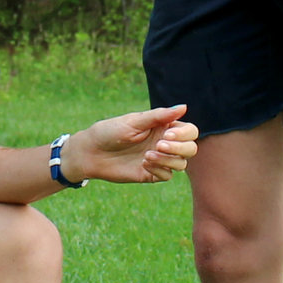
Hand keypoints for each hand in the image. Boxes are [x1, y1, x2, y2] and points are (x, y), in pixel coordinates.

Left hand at [68, 105, 197, 183]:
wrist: (91, 152)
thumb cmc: (110, 131)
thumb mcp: (134, 121)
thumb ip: (159, 116)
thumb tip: (183, 107)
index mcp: (163, 127)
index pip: (190, 131)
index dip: (184, 135)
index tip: (167, 135)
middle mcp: (164, 143)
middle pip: (190, 149)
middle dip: (179, 148)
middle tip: (158, 145)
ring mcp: (159, 159)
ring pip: (182, 164)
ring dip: (168, 160)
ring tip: (147, 156)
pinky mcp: (151, 173)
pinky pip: (168, 176)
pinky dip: (160, 170)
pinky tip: (144, 164)